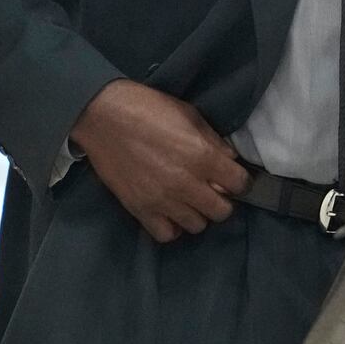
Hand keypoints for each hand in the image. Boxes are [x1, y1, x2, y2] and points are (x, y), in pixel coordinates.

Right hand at [70, 79, 249, 242]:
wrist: (104, 117)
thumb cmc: (150, 109)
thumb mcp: (191, 116)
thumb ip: (214, 141)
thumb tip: (229, 160)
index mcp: (203, 156)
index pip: (240, 184)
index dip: (240, 181)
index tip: (233, 177)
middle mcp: (186, 184)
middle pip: (222, 211)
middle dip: (223, 200)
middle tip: (212, 188)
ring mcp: (162, 200)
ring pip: (197, 225)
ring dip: (198, 213)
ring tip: (190, 198)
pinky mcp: (139, 210)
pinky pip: (166, 234)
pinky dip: (172, 226)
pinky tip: (170, 210)